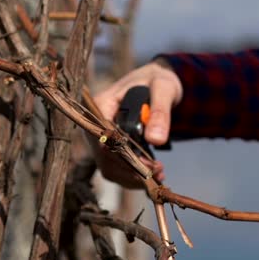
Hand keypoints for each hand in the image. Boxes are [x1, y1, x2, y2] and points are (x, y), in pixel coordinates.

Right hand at [91, 59, 182, 187]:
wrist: (158, 85)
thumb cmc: (157, 81)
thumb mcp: (163, 89)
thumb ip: (160, 112)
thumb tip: (156, 140)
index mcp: (101, 105)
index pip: (101, 136)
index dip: (119, 154)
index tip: (145, 164)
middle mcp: (95, 125)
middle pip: (104, 157)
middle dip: (131, 169)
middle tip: (158, 170)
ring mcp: (101, 141)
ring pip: (110, 168)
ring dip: (133, 177)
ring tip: (159, 174)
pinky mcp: (111, 151)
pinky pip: (117, 171)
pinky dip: (135, 178)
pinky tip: (155, 175)